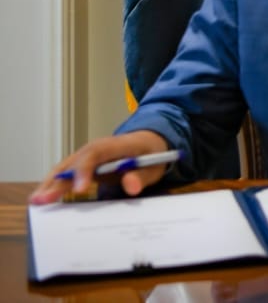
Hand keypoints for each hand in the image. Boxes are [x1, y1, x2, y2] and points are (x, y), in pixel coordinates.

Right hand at [30, 131, 170, 204]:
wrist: (150, 141)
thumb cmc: (152, 154)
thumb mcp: (155, 165)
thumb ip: (142, 175)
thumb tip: (130, 186)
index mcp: (115, 145)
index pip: (95, 154)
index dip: (85, 171)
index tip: (80, 190)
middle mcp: (97, 148)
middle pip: (74, 162)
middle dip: (58, 181)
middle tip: (43, 200)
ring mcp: (88, 156)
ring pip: (66, 167)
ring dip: (50, 183)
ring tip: (36, 202)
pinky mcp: (85, 165)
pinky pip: (67, 173)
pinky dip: (54, 184)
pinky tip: (43, 197)